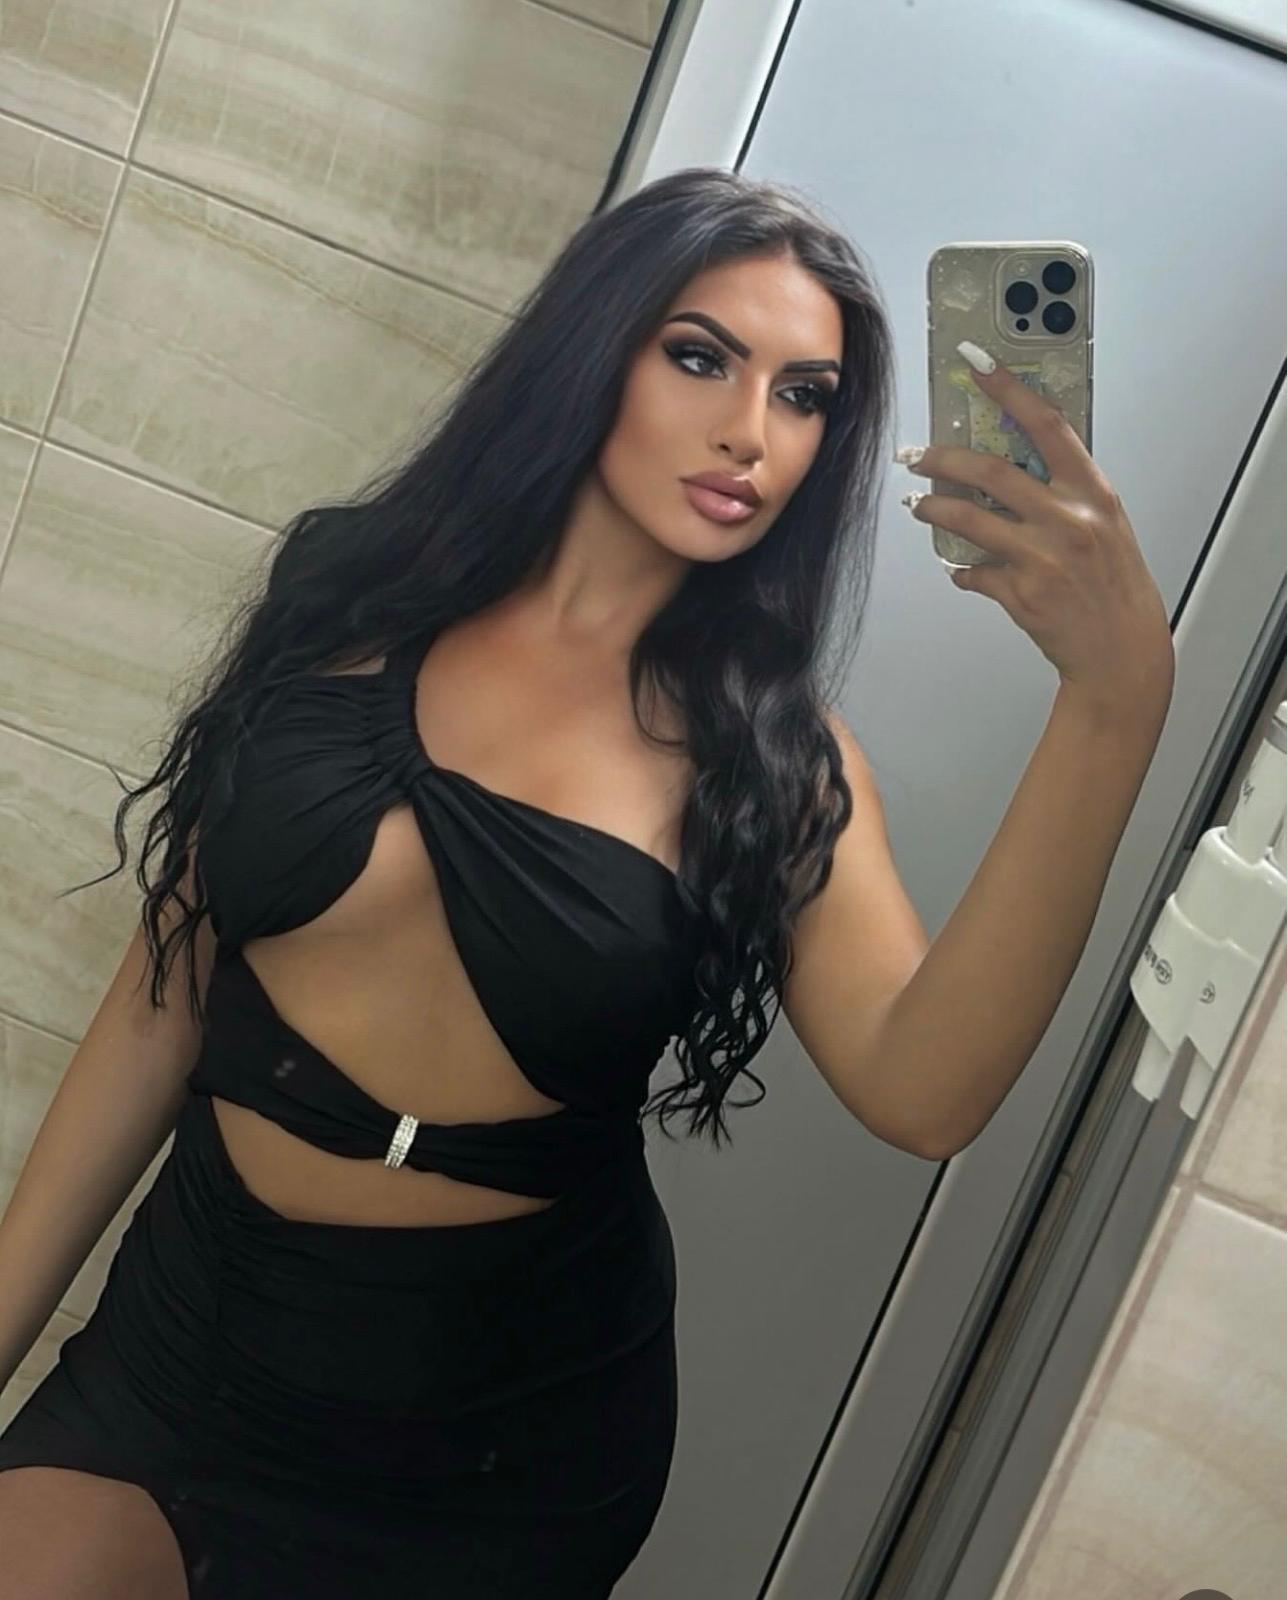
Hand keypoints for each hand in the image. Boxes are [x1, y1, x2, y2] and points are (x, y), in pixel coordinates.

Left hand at [898, 347, 1174, 723]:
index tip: (978, 365)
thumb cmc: (1114, 585)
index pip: (1047, 426)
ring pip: (969, 520)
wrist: (1121, 649)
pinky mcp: (1021, 594)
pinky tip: (960, 569)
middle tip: (916, 456)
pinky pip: (974, 572)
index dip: (1010, 390)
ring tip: (918, 504)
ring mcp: (1043, 557)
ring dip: (934, 509)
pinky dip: (962, 569)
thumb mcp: (1105, 524)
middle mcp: (1068, 520)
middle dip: (942, 459)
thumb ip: (1065, 493)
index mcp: (1094, 493)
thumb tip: (1013, 467)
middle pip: (990, 472)